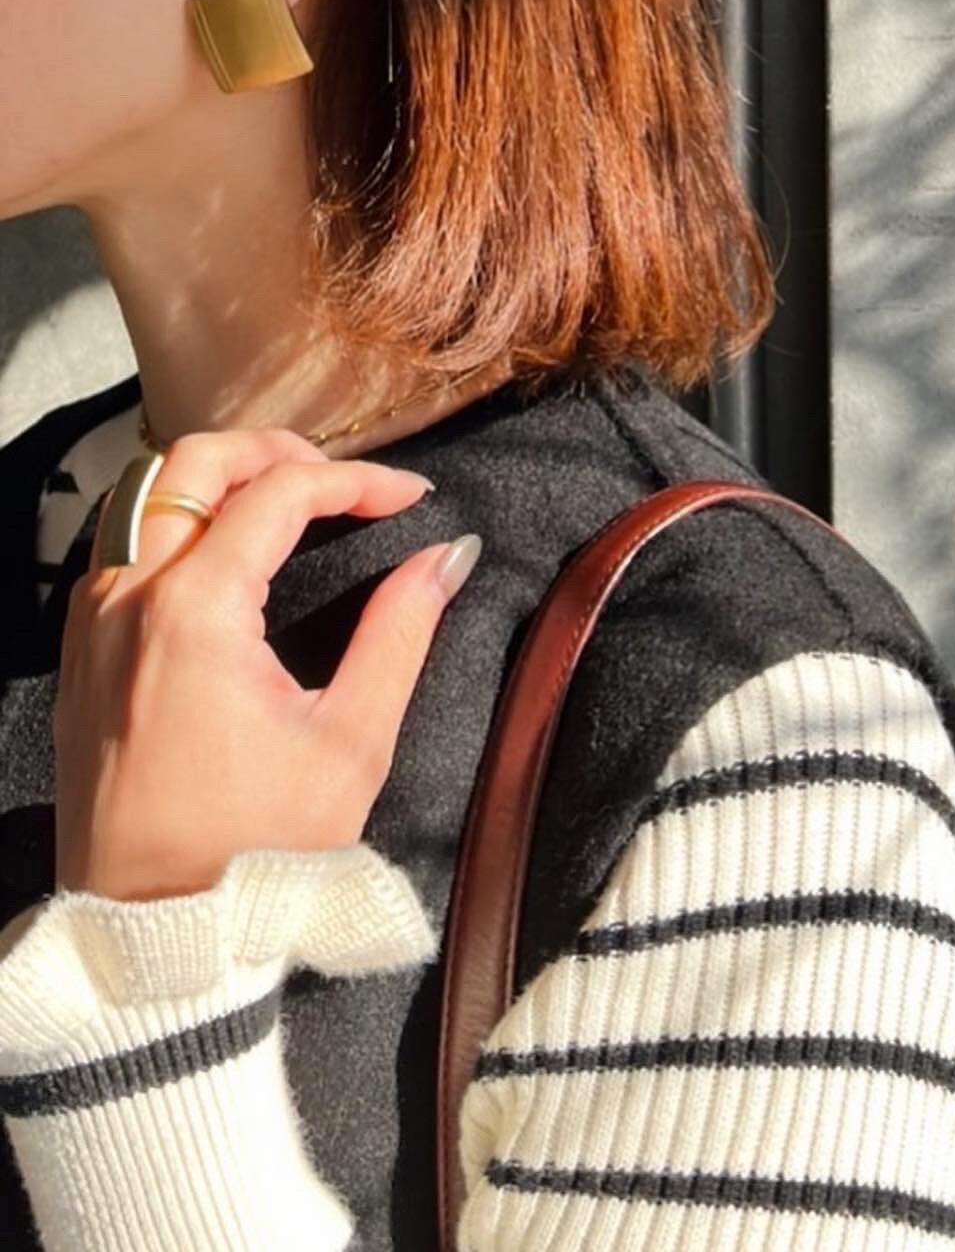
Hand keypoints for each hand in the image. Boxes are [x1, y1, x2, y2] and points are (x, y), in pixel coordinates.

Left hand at [54, 427, 472, 902]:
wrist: (155, 934)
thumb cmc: (257, 851)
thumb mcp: (351, 742)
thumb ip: (401, 633)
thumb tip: (446, 557)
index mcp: (196, 614)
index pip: (280, 493)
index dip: (358, 480)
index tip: (412, 498)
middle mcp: (128, 602)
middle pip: (192, 461)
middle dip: (274, 450)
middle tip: (340, 479)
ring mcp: (91, 628)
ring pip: (141, 497)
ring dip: (217, 481)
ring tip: (286, 504)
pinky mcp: (78, 660)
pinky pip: (116, 550)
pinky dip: (173, 525)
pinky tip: (224, 556)